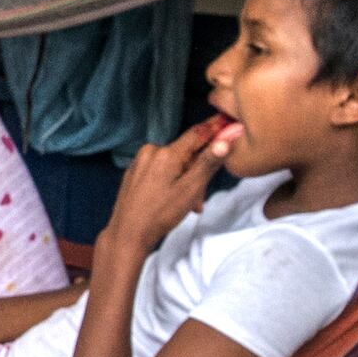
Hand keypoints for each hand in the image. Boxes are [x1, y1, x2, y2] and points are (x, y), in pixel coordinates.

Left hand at [104, 119, 226, 257]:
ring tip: (188, 205)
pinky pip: (160, 171)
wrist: (127, 234)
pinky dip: (171, 183)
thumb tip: (227, 137)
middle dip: (197, 173)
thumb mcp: (190, 189)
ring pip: (174, 164)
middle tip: (199, 200)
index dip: (215, 128)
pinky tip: (172, 201)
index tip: (230, 121)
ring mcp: (140, 161)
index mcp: (166, 153)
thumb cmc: (161, 214)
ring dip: (186, 181)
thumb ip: (209, 162)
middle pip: (186, 153)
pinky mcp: (134, 172)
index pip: (197, 133)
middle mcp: (151, 150)